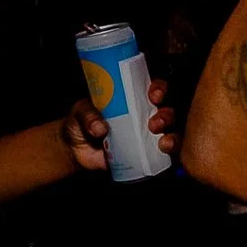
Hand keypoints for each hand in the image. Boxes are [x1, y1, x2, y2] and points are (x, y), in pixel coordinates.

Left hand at [63, 80, 179, 173]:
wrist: (73, 150)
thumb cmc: (78, 123)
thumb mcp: (79, 111)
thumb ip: (87, 115)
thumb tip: (100, 128)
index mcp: (131, 100)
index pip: (153, 90)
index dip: (159, 89)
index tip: (154, 95)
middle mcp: (143, 116)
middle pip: (167, 112)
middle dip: (166, 116)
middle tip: (154, 123)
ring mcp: (145, 137)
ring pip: (170, 133)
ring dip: (173, 136)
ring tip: (163, 142)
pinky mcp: (144, 156)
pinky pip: (162, 156)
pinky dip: (168, 155)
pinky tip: (163, 155)